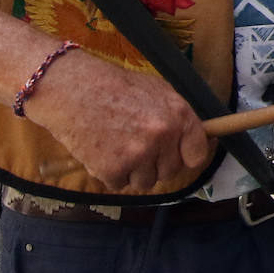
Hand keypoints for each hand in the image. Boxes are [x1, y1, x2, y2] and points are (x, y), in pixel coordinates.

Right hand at [23, 47, 212, 192]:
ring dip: (133, 170)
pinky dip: (110, 173)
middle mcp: (163, 136)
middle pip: (170, 171)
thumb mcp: (158, 91)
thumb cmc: (116, 87)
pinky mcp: (113, 169)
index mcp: (179, 115)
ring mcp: (138, 154)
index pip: (198, 154)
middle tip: (137, 144)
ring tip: (117, 144)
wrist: (73, 90)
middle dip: (156, 163)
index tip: (178, 155)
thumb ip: (179, 117)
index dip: (186, 156)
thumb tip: (200, 138)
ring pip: (145, 182)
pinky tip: (102, 150)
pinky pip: (119, 184)